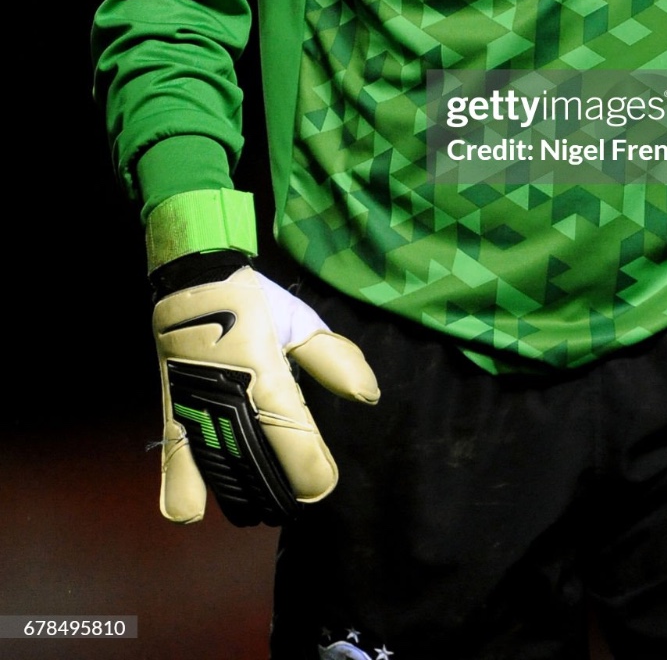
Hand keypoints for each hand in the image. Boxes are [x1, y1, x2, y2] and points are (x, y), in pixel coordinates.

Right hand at [152, 266, 379, 524]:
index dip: (311, 471)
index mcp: (266, 373)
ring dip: (242, 496)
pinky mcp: (172, 410)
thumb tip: (369, 395)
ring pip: (220, 471)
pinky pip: (173, 458)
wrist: (193, 280)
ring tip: (261, 509)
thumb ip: (333, 359)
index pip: (292, 436)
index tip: (323, 483)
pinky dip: (181, 491)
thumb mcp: (298, 321)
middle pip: (257, 466)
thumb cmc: (253, 301)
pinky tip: (195, 512)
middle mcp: (230, 397)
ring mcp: (197, 407)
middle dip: (280, 493)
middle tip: (295, 501)